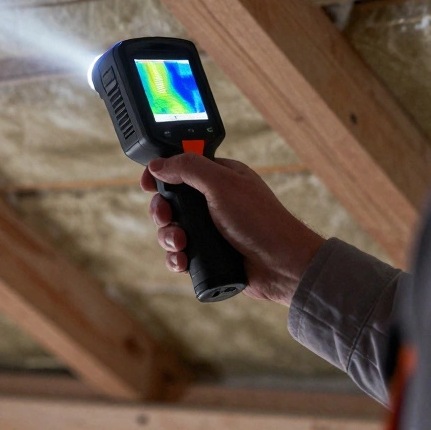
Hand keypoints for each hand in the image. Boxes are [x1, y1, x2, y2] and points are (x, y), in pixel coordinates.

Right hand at [142, 155, 324, 306]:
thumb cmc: (261, 221)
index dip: (162, 174)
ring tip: (181, 244)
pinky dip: (176, 258)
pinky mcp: (209, 255)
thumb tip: (158, 164)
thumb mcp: (223, 185)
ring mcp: (211, 230)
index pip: (181, 168)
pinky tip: (183, 261)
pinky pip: (180, 255)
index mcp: (219, 177)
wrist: (282, 266)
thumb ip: (189, 168)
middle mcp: (213, 202)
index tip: (148, 183)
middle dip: (162, 211)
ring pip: (172, 230)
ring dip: (168, 237)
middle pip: (171, 201)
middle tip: (166, 217)